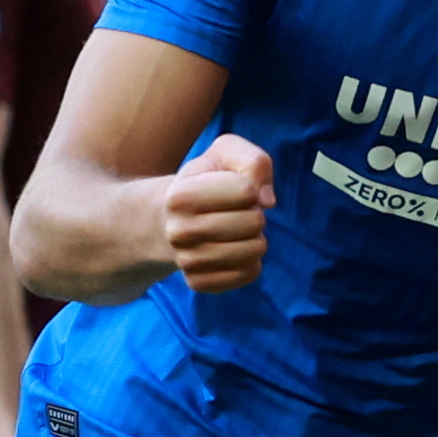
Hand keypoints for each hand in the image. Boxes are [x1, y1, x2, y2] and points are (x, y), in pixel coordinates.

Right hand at [158, 133, 274, 294]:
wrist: (170, 218)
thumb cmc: (206, 180)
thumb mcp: (225, 154)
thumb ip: (254, 162)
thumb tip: (267, 200)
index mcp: (180, 195)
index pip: (247, 191)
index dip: (250, 187)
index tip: (233, 188)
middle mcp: (178, 231)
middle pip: (254, 222)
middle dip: (255, 213)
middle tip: (237, 212)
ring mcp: (186, 260)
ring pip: (255, 251)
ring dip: (255, 238)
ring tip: (236, 231)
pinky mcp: (198, 282)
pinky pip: (248, 274)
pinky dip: (251, 261)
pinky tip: (235, 251)